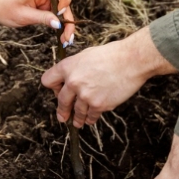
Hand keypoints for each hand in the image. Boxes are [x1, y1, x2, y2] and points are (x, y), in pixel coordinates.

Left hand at [0, 0, 75, 43]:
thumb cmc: (4, 8)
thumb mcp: (23, 15)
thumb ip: (42, 18)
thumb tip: (59, 24)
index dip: (64, 0)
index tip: (60, 14)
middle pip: (64, 2)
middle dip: (68, 19)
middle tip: (68, 37)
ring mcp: (44, 0)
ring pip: (61, 11)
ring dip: (65, 24)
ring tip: (66, 40)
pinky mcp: (42, 7)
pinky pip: (54, 15)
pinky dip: (58, 25)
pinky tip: (61, 36)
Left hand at [40, 27, 175, 127]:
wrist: (130, 61)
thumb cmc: (111, 55)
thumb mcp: (85, 55)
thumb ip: (74, 68)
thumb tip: (69, 78)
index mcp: (67, 67)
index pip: (47, 81)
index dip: (53, 87)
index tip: (58, 91)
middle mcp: (73, 82)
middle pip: (61, 101)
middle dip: (62, 111)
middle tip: (63, 117)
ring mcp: (85, 96)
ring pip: (76, 113)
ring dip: (77, 118)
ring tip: (77, 122)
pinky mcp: (98, 105)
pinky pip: (90, 117)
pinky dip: (90, 119)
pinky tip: (90, 119)